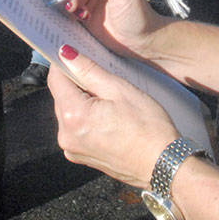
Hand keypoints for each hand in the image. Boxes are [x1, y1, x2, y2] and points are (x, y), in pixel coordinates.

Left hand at [49, 44, 178, 188]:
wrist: (163, 165)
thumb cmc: (148, 127)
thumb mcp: (119, 89)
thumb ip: (88, 70)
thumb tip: (66, 54)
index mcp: (74, 116)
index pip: (55, 80)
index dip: (63, 63)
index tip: (74, 54)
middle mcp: (66, 135)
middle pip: (61, 96)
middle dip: (76, 84)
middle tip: (103, 78)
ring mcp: (72, 149)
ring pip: (69, 112)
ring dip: (83, 101)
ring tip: (111, 101)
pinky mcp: (81, 157)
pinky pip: (77, 128)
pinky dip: (87, 118)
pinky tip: (109, 117)